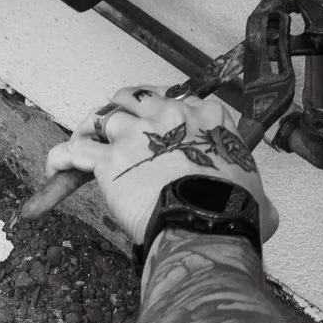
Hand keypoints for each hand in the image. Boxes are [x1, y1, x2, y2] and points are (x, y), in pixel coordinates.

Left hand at [40, 87, 279, 246]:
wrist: (209, 224)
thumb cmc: (234, 212)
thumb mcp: (257, 196)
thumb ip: (257, 194)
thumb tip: (266, 212)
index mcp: (207, 117)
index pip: (178, 99)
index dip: (162, 110)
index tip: (158, 124)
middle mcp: (169, 116)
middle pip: (134, 98)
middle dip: (123, 110)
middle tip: (116, 128)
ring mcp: (136, 134)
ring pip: (103, 118)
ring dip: (91, 131)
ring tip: (84, 145)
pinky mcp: (110, 160)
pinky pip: (75, 151)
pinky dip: (61, 158)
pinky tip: (55, 167)